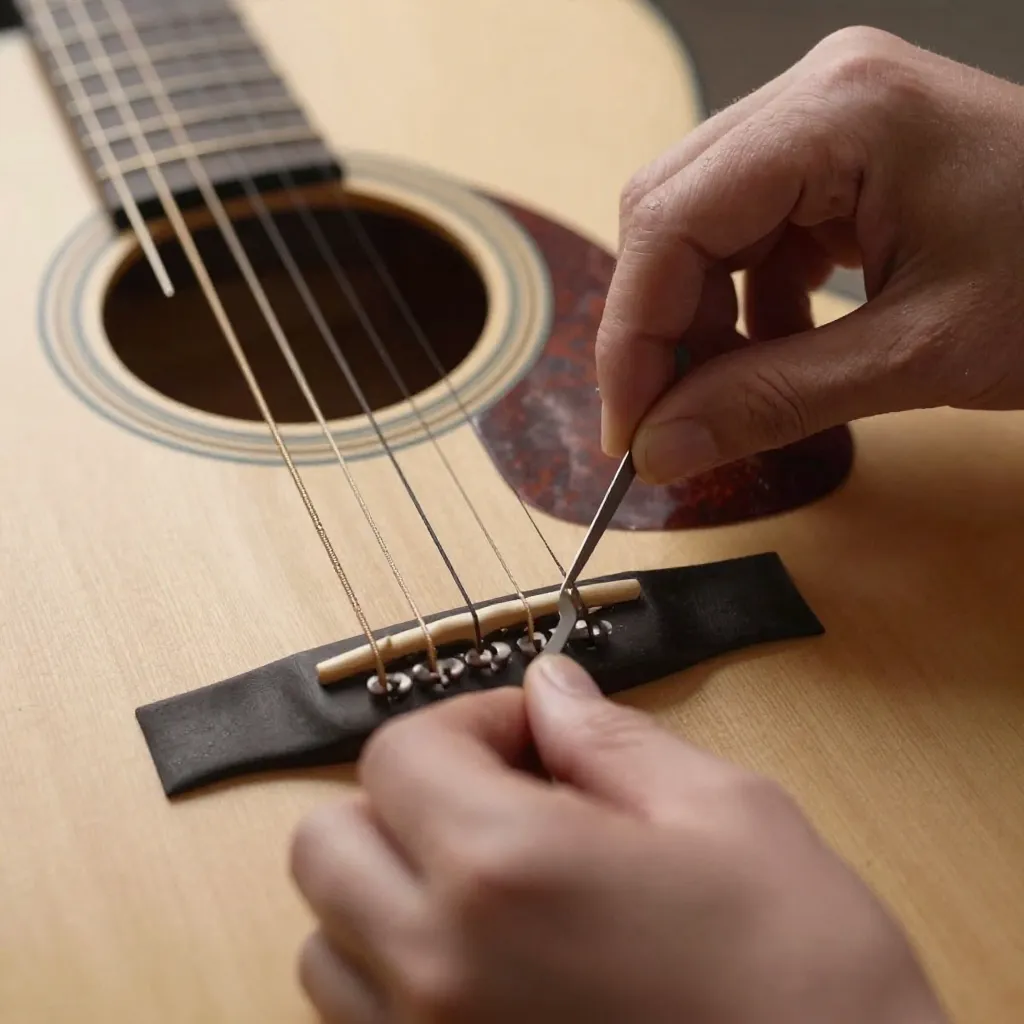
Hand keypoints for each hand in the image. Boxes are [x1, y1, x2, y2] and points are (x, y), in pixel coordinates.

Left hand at [290, 656, 946, 1022]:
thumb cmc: (806, 975)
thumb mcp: (725, 813)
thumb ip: (609, 739)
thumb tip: (550, 690)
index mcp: (504, 867)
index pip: (397, 753)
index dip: (465, 721)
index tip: (530, 734)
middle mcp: (438, 968)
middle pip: (327, 843)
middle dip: (402, 799)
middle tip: (497, 798)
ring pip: (327, 941)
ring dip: (386, 890)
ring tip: (490, 886)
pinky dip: (395, 974)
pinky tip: (491, 962)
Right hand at [598, 26, 1023, 482]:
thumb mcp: (918, 355)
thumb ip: (773, 402)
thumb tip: (662, 449)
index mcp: (837, 113)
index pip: (670, 221)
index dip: (632, 337)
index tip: (629, 430)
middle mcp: (819, 95)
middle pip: (671, 213)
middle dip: (657, 329)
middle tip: (663, 422)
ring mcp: (830, 121)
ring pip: (701, 226)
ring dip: (699, 322)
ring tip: (727, 394)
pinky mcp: (842, 160)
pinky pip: (752, 233)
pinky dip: (745, 306)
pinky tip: (775, 352)